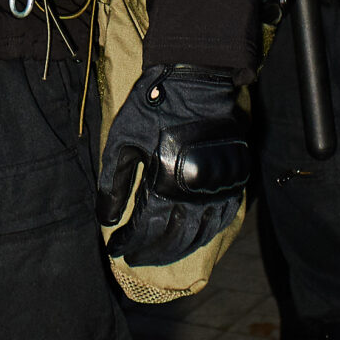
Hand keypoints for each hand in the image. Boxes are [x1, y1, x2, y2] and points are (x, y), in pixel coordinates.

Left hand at [98, 65, 250, 268]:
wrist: (197, 81)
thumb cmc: (153, 108)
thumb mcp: (123, 141)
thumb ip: (114, 184)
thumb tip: (105, 220)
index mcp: (163, 184)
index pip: (144, 229)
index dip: (128, 243)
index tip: (115, 250)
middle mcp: (193, 193)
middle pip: (172, 238)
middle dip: (150, 252)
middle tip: (136, 258)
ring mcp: (217, 189)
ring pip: (198, 234)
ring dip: (177, 249)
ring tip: (159, 255)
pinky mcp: (234, 180)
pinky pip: (222, 220)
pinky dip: (206, 235)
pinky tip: (193, 239)